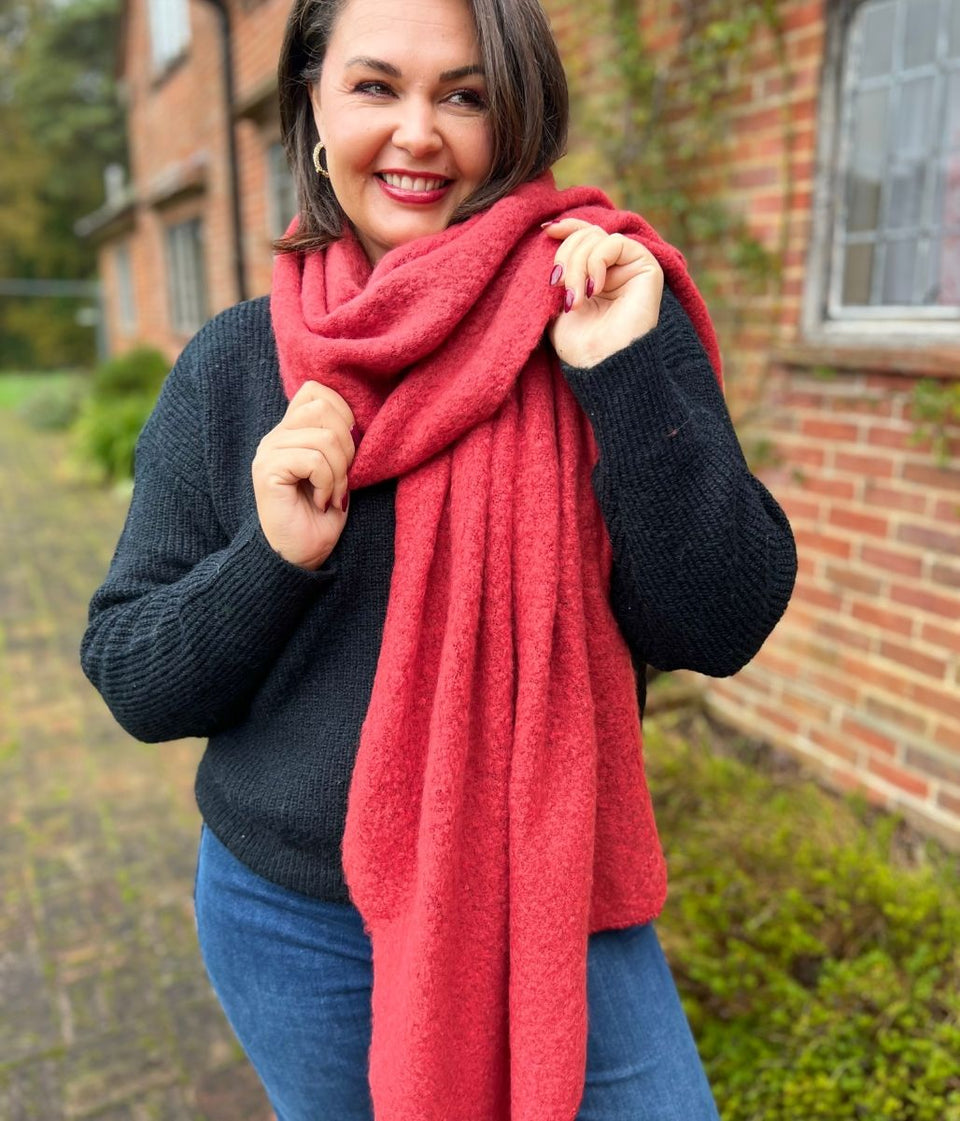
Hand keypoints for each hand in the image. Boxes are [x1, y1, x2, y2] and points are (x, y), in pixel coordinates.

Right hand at [252, 381, 356, 570]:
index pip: (316, 391)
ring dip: (340, 471)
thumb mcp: (339, 472)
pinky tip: (321, 502)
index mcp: (292, 430)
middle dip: (348, 446)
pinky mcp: (267, 470)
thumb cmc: (320, 517)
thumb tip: (358, 422)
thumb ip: (340, 441)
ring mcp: (268, 451)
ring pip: (323, 437)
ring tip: (332, 495)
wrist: (297, 557)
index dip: (343, 413)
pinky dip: (328, 483)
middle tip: (343, 479)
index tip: (349, 452)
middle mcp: (276, 435)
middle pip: (323, 407)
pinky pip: (313, 460)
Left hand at [543, 219, 663, 368]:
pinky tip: (594, 290)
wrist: (600, 365)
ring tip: (574, 298)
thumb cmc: (579, 344)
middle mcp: (616, 267)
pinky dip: (596, 262)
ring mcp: (631, 266)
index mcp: (596, 274)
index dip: (566, 227)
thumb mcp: (557, 301)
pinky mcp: (646, 267)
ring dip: (577, 265)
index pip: (584, 235)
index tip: (546, 232)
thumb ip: (559, 270)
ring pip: (596, 238)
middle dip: (565, 256)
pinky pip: (614, 244)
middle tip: (558, 286)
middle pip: (585, 235)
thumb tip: (550, 231)